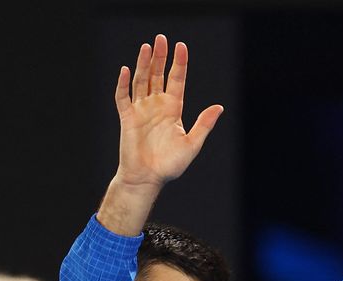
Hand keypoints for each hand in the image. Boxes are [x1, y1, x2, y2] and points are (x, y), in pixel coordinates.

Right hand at [113, 34, 223, 189]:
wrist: (148, 178)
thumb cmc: (170, 165)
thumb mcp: (192, 144)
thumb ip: (204, 125)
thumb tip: (219, 107)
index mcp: (173, 109)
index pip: (176, 80)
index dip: (179, 63)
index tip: (181, 46)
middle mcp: (156, 106)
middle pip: (157, 75)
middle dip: (159, 57)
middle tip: (161, 38)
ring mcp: (141, 110)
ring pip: (141, 81)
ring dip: (142, 64)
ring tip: (146, 47)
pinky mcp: (127, 118)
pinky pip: (123, 97)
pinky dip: (123, 84)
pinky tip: (126, 70)